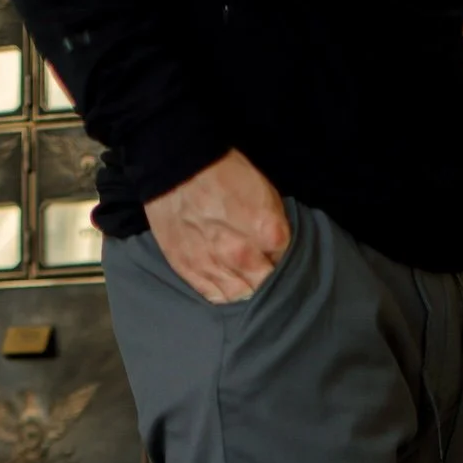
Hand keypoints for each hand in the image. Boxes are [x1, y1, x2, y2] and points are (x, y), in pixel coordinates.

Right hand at [146, 151, 289, 303]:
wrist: (176, 166)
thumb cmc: (223, 172)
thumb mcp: (264, 191)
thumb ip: (275, 225)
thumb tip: (275, 250)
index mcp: (268, 233)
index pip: (286, 262)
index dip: (280, 257)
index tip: (272, 250)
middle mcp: (243, 256)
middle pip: (264, 286)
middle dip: (264, 277)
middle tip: (259, 267)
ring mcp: (214, 267)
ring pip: (240, 297)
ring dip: (245, 289)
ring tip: (241, 277)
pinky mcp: (190, 271)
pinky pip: (213, 296)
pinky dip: (223, 293)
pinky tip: (225, 282)